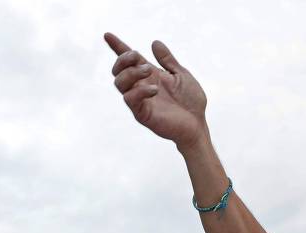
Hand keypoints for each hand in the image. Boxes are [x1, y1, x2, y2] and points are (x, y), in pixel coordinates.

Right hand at [105, 33, 208, 150]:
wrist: (197, 124)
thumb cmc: (191, 102)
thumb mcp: (181, 75)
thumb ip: (168, 60)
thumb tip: (155, 42)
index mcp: (150, 76)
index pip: (129, 60)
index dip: (117, 47)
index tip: (107, 35)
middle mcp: (141, 87)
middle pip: (119, 71)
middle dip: (123, 59)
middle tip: (138, 56)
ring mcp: (140, 101)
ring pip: (120, 83)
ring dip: (131, 72)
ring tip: (149, 70)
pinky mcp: (142, 114)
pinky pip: (130, 100)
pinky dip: (139, 91)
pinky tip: (154, 89)